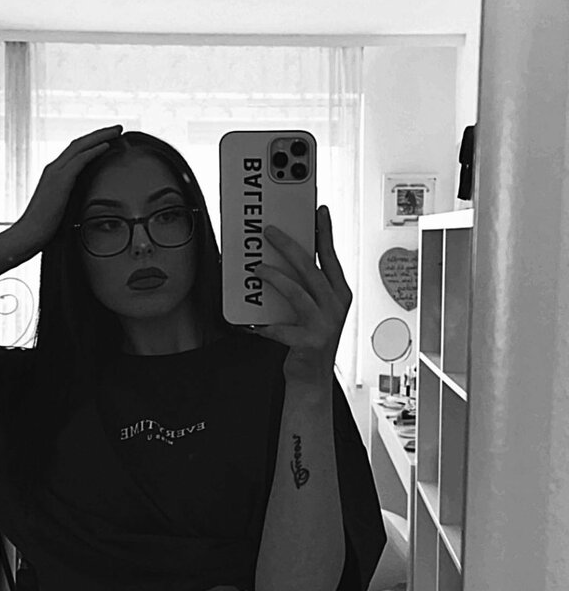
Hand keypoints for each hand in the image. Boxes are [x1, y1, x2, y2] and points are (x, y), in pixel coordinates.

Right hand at [14, 125, 123, 252]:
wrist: (30, 234)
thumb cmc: (46, 226)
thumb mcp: (63, 208)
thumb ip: (73, 198)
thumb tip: (89, 201)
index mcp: (54, 174)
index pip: (75, 151)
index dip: (93, 142)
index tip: (110, 138)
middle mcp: (54, 168)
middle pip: (79, 143)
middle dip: (100, 134)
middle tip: (118, 128)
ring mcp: (55, 173)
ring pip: (80, 146)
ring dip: (101, 137)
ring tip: (117, 131)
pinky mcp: (60, 181)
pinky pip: (79, 160)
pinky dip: (94, 151)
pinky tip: (107, 146)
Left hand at [252, 205, 352, 384]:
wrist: (311, 379)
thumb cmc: (309, 339)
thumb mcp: (315, 309)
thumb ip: (305, 285)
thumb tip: (283, 257)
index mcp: (339, 294)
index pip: (331, 257)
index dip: (325, 232)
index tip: (319, 211)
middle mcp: (335, 306)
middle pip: (311, 268)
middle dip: (289, 245)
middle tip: (270, 231)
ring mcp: (323, 324)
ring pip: (296, 292)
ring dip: (274, 277)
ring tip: (257, 269)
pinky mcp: (309, 342)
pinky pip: (280, 328)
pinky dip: (264, 325)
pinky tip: (252, 324)